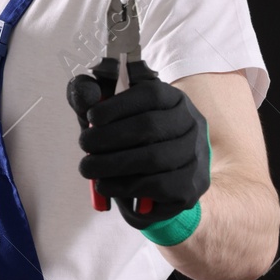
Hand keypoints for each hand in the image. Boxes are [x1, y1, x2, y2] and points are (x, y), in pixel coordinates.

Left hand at [65, 58, 210, 229]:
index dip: (118, 105)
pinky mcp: (192, 186)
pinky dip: (125, 187)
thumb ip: (92, 96)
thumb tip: (87, 93)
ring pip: (154, 159)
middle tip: (83, 144)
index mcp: (173, 99)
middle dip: (109, 136)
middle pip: (150, 126)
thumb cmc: (129, 140)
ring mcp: (196, 155)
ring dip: (112, 164)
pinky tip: (105, 185)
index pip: (151, 94)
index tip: (91, 116)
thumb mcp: (108, 113)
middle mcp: (191, 123)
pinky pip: (159, 186)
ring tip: (87, 168)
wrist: (160, 181)